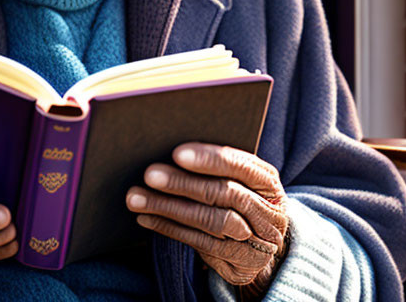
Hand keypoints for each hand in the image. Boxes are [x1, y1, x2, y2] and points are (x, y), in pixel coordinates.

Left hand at [126, 143, 288, 297]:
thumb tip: (169, 144)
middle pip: (225, 193)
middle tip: (150, 174)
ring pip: (211, 221)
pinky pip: (200, 243)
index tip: (176, 153)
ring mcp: (257, 240)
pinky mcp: (240, 261)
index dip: (209, 159)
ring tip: (137, 198)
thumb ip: (216, 165)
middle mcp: (268, 211)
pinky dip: (169, 228)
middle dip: (183, 183)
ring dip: (169, 207)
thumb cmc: (238, 197)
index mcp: (267, 181)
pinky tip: (146, 217)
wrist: (260, 248)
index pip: (241, 166)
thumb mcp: (239, 180)